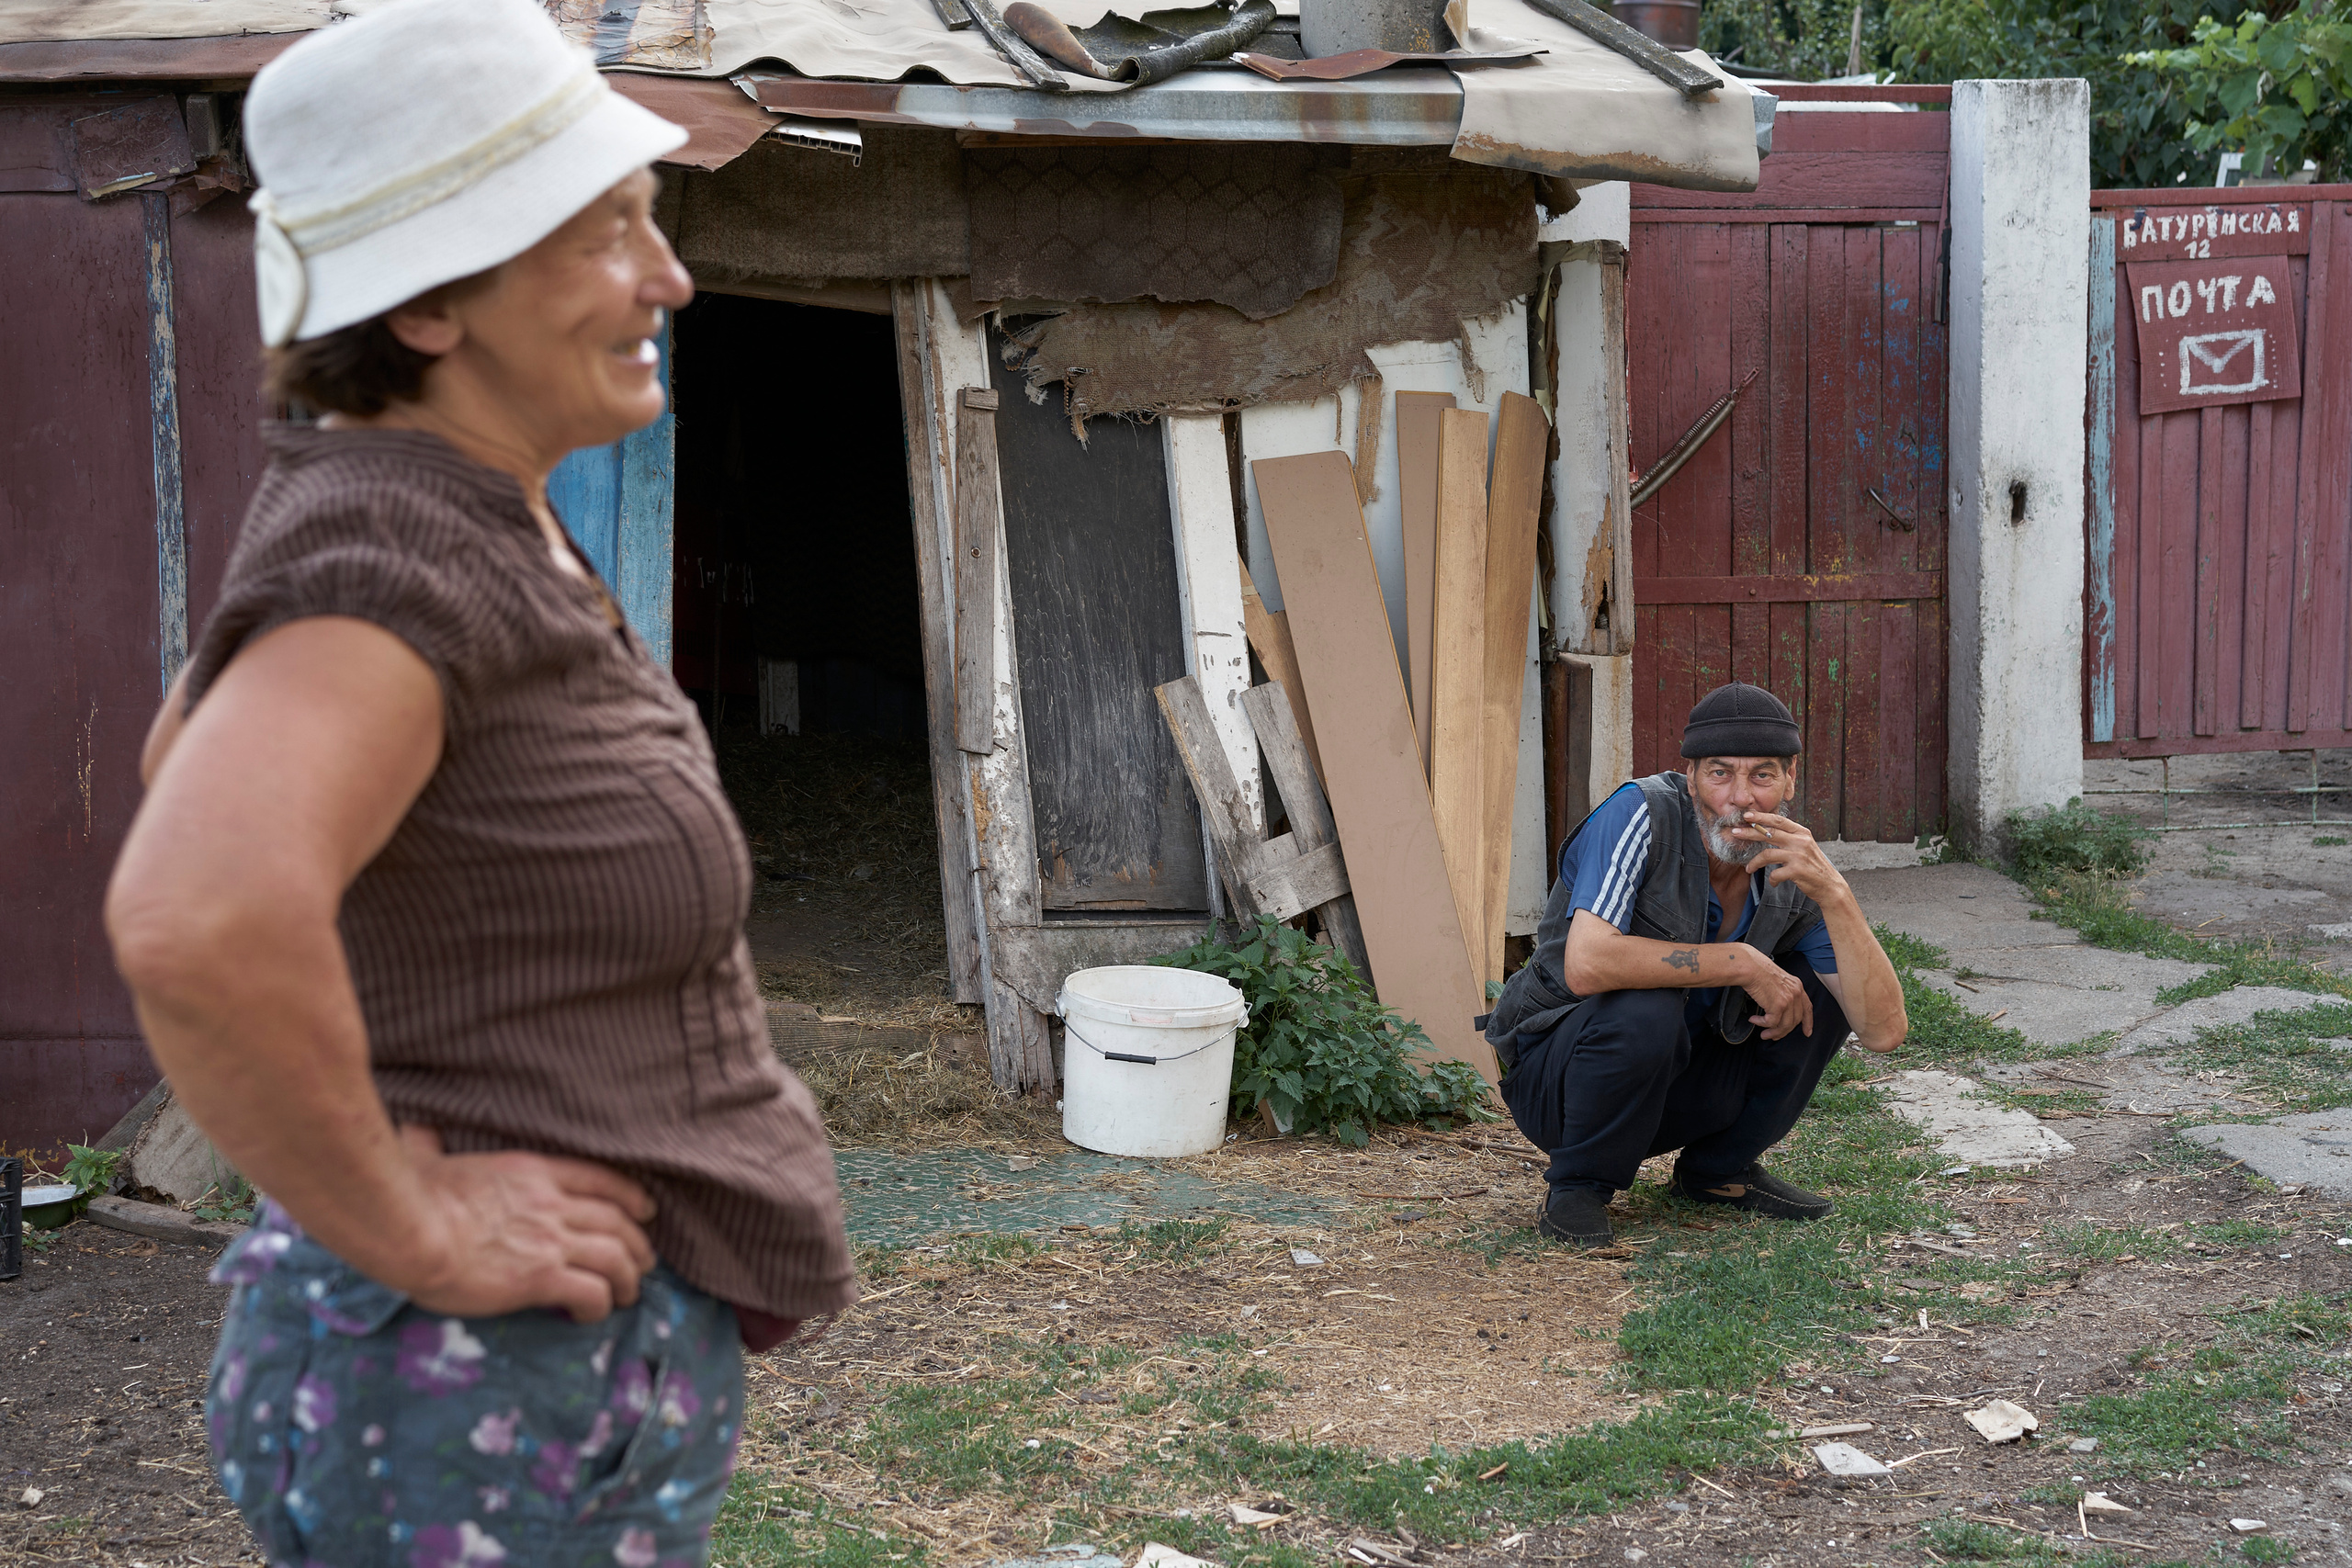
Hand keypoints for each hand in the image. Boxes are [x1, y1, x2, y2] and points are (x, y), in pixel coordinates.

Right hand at [387, 1126, 658, 1321]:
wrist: (409, 1228)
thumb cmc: (409, 1194)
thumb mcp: (425, 1157)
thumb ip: (428, 1143)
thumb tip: (412, 1129)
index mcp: (531, 1172)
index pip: (599, 1179)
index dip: (630, 1196)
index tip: (644, 1210)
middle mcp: (551, 1204)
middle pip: (616, 1220)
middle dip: (637, 1243)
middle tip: (644, 1262)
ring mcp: (550, 1240)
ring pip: (615, 1257)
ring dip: (628, 1278)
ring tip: (629, 1295)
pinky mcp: (540, 1277)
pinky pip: (590, 1291)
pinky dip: (600, 1304)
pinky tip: (593, 1315)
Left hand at [1732, 811, 1845, 901]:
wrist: (1830, 885)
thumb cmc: (1813, 865)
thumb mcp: (1804, 846)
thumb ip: (1789, 837)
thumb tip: (1765, 830)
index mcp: (1802, 832)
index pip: (1778, 820)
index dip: (1761, 816)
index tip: (1746, 815)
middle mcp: (1801, 841)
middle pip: (1769, 833)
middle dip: (1749, 832)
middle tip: (1734, 832)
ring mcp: (1799, 855)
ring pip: (1767, 854)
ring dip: (1754, 862)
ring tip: (1748, 868)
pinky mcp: (1797, 871)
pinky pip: (1775, 873)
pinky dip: (1772, 879)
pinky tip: (1774, 882)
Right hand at [1734, 943, 1813, 1040]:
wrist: (1750, 967)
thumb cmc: (1758, 971)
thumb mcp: (1778, 980)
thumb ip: (1783, 993)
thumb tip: (1778, 1010)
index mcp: (1797, 986)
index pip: (1807, 1007)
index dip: (1808, 1022)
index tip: (1807, 1032)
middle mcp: (1796, 993)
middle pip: (1795, 1020)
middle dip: (1784, 1032)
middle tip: (1773, 1036)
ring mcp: (1788, 1000)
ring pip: (1784, 1025)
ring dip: (1772, 1032)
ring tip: (1763, 1034)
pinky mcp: (1778, 1005)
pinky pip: (1772, 1023)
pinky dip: (1762, 1024)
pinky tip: (1754, 1020)